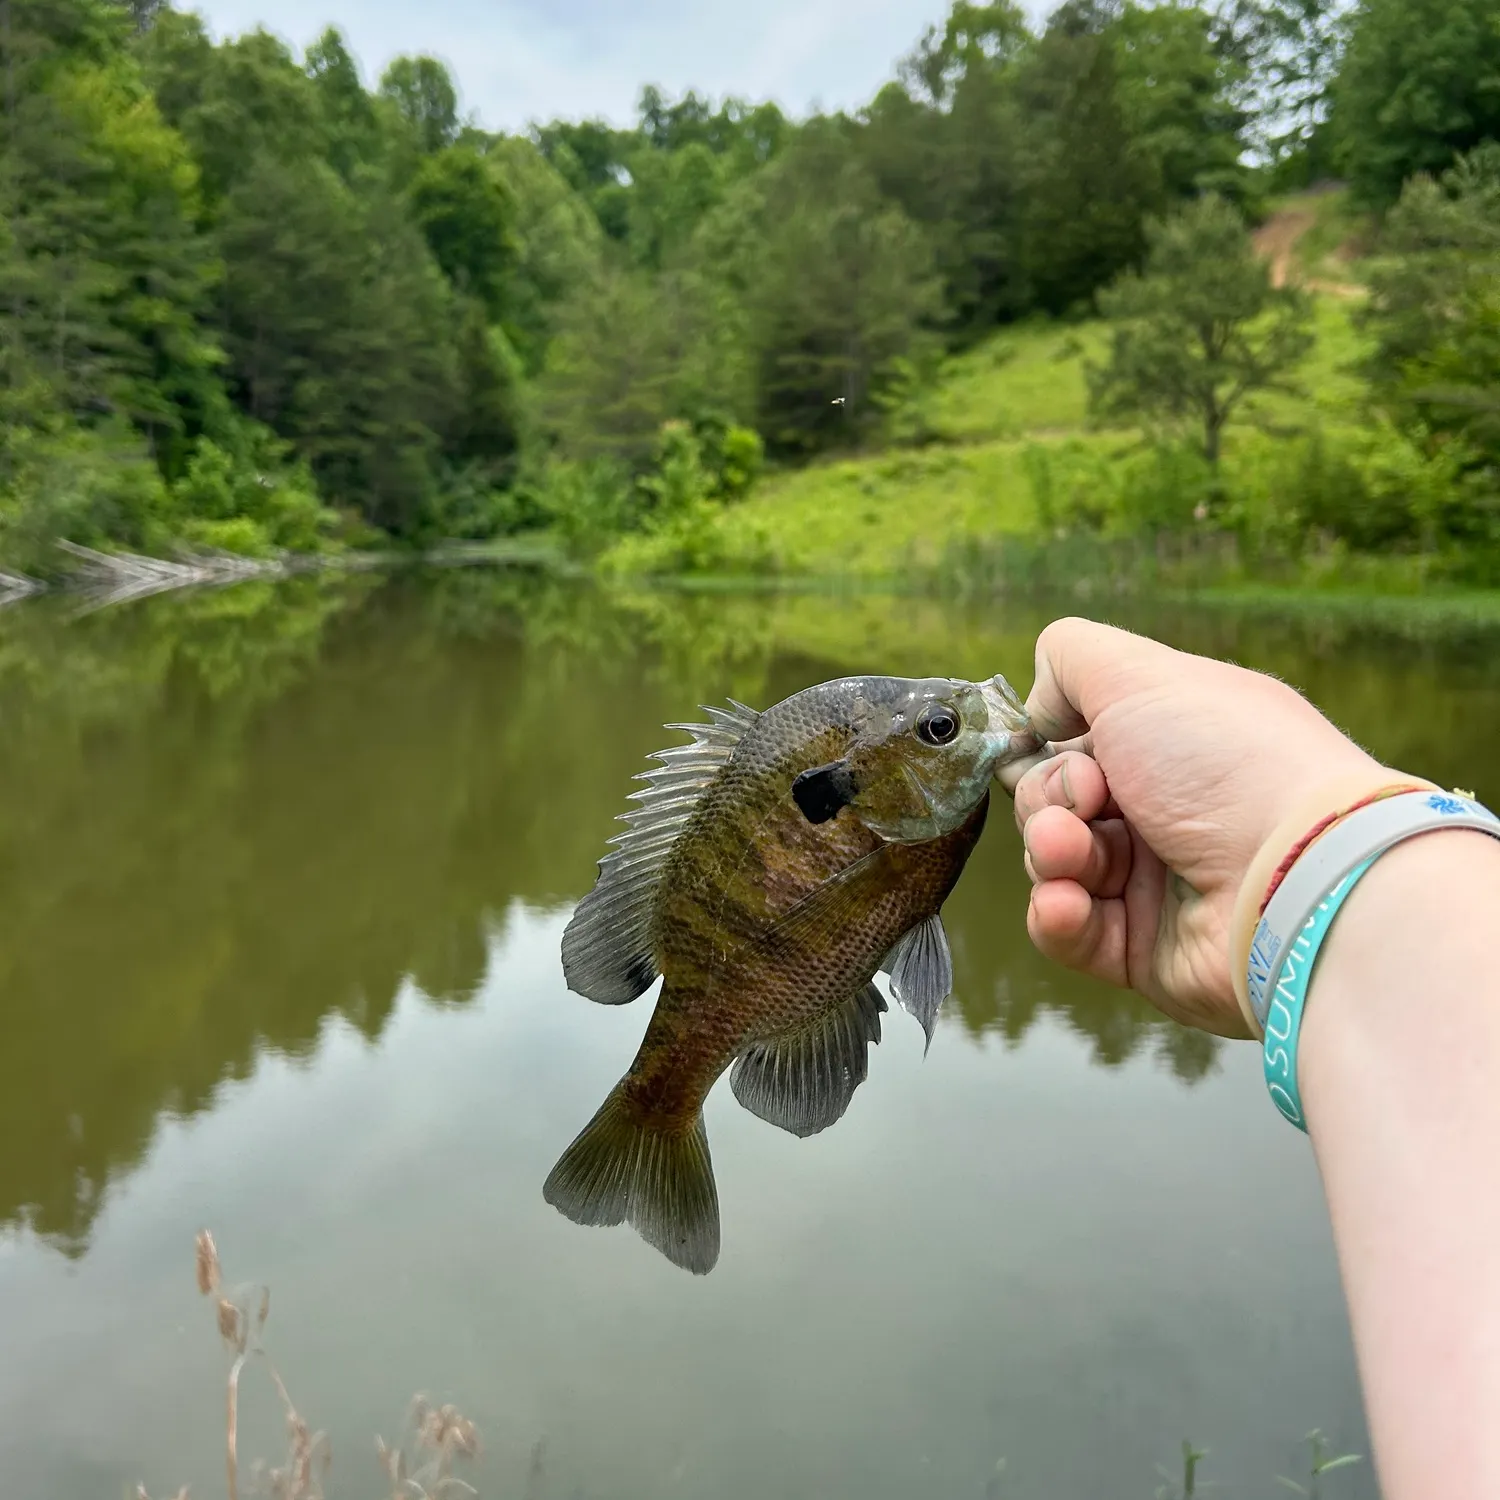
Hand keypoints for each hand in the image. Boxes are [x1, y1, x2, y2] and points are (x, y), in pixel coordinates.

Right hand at [995, 617, 1392, 1037]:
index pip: (1077, 741)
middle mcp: (1166, 808)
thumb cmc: (1227, 766)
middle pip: (1055, 801)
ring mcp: (1156, 882)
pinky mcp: (1145, 951)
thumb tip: (1040, 703)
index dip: (1051, 744)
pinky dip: (1057, 916)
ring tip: (1071, 854)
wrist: (1298, 883)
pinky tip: (1066, 903)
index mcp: (1174, 743)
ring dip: (1050, 853)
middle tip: (1086, 802)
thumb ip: (1072, 659)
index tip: (1056, 740)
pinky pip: (1070, 931)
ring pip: (1055, 863)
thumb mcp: (1142, 677)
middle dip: (1049, 799)